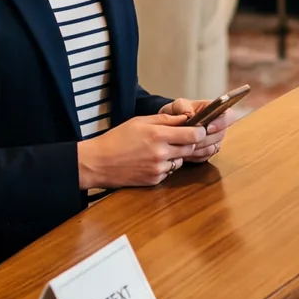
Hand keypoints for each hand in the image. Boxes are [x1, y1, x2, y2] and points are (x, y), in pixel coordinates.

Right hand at [77, 112, 203, 188]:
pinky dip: (165, 165)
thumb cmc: (117, 138)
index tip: (197, 128)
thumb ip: (165, 119)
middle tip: (177, 138)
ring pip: (180, 161)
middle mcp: (161, 153)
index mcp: (158, 135)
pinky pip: (169, 171)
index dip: (199, 131)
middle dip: (188, 142)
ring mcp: (158, 169)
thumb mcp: (140, 121)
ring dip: (176, 155)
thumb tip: (186, 118)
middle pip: (190, 148)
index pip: (194, 135)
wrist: (98, 162)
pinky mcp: (154, 180)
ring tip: (158, 149)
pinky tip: (149, 160)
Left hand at [164, 99, 228, 161]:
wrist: (168, 127)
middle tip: (190, 139)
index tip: (208, 128)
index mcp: (214, 110)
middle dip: (204, 138)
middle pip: (220, 135)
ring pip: (211, 148)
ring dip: (197, 147)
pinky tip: (183, 151)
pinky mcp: (207, 153)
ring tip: (183, 144)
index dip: (222, 123)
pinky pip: (204, 157)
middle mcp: (218, 126)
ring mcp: (214, 141)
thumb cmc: (175, 113)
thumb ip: (182, 106)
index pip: (229, 115)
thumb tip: (189, 114)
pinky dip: (193, 155)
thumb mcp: (175, 105)